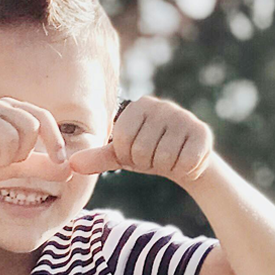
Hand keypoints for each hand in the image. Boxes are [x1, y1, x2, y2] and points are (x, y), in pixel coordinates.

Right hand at [0, 97, 73, 195]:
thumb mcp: (16, 166)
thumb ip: (41, 166)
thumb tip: (70, 171)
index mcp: (9, 109)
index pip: (42, 117)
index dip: (55, 140)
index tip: (60, 162)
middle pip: (29, 128)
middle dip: (21, 153)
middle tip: (3, 160)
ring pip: (9, 140)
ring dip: (1, 160)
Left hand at [70, 96, 213, 182]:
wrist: (186, 160)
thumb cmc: (149, 154)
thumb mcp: (121, 155)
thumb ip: (97, 158)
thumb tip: (71, 165)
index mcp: (138, 106)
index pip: (121, 141)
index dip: (127, 156)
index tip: (136, 153)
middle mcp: (162, 105)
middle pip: (141, 151)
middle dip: (146, 163)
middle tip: (155, 156)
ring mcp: (184, 117)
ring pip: (162, 159)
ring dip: (165, 166)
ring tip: (170, 157)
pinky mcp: (202, 132)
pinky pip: (184, 162)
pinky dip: (183, 169)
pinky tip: (185, 159)